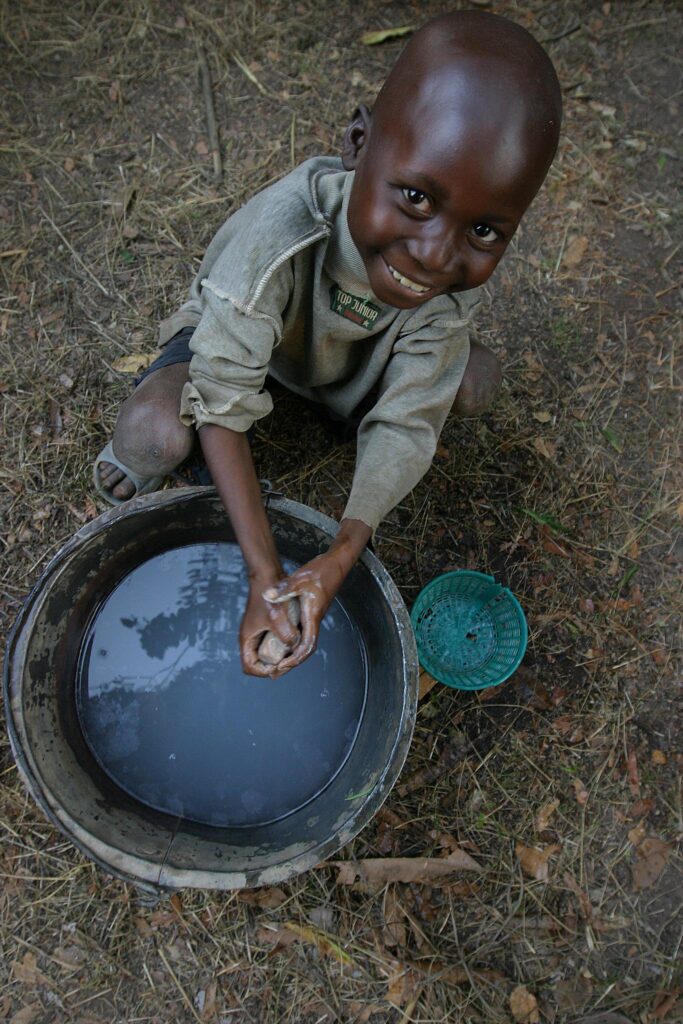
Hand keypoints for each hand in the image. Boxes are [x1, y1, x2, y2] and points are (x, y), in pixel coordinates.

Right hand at [240, 574, 300, 677]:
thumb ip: (286, 634)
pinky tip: (294, 643)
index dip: (263, 672)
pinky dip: (281, 646)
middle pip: (258, 662)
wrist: (267, 577)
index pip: (250, 666)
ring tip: (292, 656)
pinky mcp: (265, 625)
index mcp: (247, 638)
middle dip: (273, 667)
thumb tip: (294, 647)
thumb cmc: (268, 596)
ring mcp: (258, 631)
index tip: (278, 668)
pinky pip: (272, 642)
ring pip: (266, 653)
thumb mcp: (278, 617)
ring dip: (278, 657)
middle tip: (288, 665)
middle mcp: (251, 637)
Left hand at [260, 550, 346, 675]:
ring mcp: (313, 616)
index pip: (306, 646)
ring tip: (276, 664)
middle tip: (274, 673)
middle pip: (305, 650)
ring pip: (304, 643)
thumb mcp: (300, 578)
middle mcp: (314, 620)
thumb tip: (268, 595)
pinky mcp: (311, 611)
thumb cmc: (321, 571)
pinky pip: (302, 633)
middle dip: (291, 663)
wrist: (336, 563)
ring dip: (291, 655)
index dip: (294, 660)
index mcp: (312, 616)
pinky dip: (292, 642)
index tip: (281, 667)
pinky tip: (281, 643)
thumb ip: (284, 588)